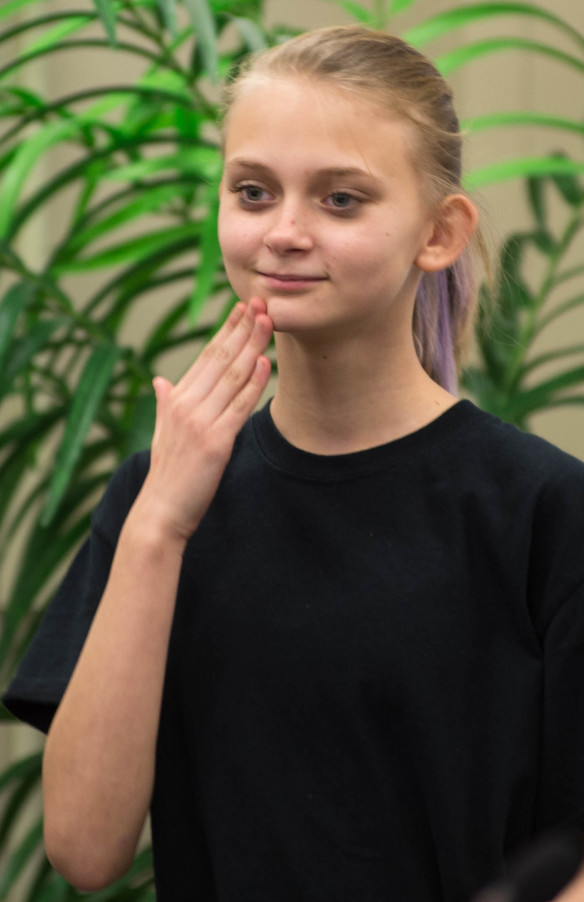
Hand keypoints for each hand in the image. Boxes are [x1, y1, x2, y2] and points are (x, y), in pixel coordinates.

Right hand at [138, 297, 272, 543]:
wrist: (161, 511)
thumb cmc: (166, 474)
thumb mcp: (163, 433)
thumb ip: (165, 403)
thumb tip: (160, 380)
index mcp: (176, 399)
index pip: (205, 356)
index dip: (226, 330)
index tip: (243, 308)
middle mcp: (186, 405)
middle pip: (220, 358)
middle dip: (243, 329)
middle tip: (262, 302)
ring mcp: (200, 422)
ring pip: (232, 377)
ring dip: (253, 347)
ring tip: (269, 322)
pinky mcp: (215, 442)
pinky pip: (239, 406)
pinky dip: (254, 383)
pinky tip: (267, 363)